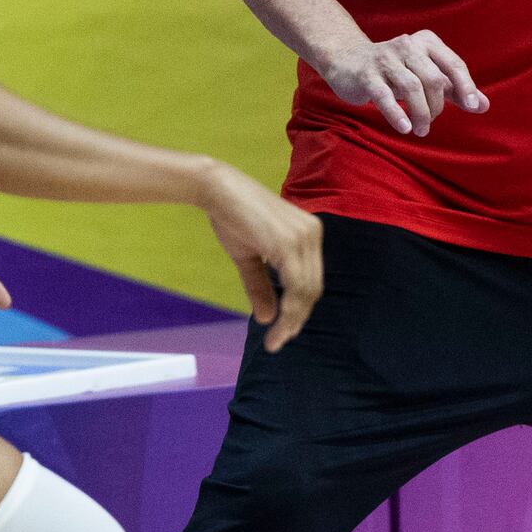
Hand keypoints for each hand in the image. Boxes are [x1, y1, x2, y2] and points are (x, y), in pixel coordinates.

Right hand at [195, 161, 323, 351]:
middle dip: (297, 319)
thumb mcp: (249, 258)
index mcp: (308, 234)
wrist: (218, 190)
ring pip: (306, 290)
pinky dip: (288, 309)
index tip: (285, 330)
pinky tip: (275, 324)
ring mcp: (304, 237)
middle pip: (313, 288)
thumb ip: (260, 286)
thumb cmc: (232, 217)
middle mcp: (312, 234)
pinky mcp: (290, 242)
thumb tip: (266, 318)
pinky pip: (296, 285)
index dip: (300, 308)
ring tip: (276, 339)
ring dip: (292, 320)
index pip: (312, 279)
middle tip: (280, 341)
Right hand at [319, 30, 487, 136]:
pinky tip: (405, 128)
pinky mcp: (366, 75)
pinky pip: (385, 96)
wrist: (348, 60)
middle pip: (434, 79)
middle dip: (437, 106)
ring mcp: (385, 59)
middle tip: (431, 123)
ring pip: (411, 88)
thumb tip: (484, 105)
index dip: (466, 87)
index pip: (453, 64)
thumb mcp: (426, 76)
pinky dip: (397, 114)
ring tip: (421, 130)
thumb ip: (454, 90)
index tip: (473, 107)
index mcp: (426, 42)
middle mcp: (407, 45)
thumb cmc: (396, 71)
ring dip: (420, 114)